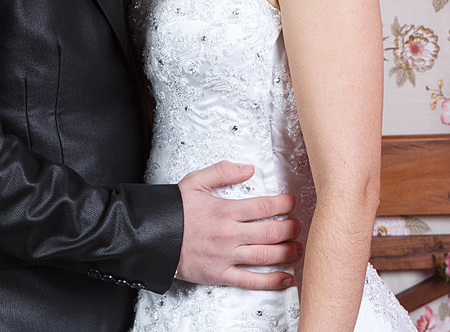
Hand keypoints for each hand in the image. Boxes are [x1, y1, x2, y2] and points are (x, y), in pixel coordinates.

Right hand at [175, 160, 301, 288]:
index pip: (264, 206)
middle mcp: (229, 234)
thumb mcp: (195, 181)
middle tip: (298, 225)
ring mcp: (226, 256)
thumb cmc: (173, 210)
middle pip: (271, 232)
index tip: (291, 202)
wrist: (151, 236)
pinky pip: (251, 280)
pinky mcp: (220, 274)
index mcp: (225, 210)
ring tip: (298, 247)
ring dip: (287, 252)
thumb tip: (248, 168)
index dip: (283, 204)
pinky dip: (271, 281)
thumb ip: (223, 171)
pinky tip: (285, 277)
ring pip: (265, 256)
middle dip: (290, 228)